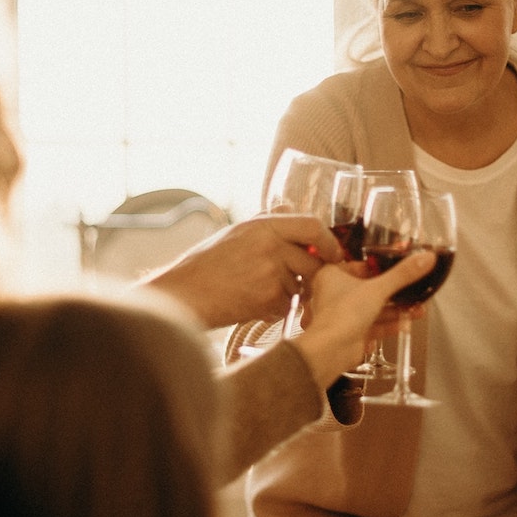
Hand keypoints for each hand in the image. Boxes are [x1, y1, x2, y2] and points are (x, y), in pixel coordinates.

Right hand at [144, 213, 342, 328]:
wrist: (184, 294)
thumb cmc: (205, 264)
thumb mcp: (235, 232)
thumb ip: (267, 220)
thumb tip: (290, 207)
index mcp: (263, 226)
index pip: (312, 226)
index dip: (328, 241)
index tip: (333, 252)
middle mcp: (270, 247)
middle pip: (313, 262)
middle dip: (310, 275)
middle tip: (298, 280)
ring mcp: (270, 274)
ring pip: (300, 287)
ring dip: (289, 293)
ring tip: (259, 290)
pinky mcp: (267, 299)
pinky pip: (287, 306)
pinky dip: (276, 309)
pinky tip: (253, 302)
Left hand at [291, 252, 435, 388]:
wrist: (331, 350)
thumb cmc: (341, 315)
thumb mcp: (378, 288)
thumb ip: (403, 274)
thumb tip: (426, 258)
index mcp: (332, 275)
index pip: (362, 266)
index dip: (383, 268)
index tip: (401, 267)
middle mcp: (336, 294)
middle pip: (371, 289)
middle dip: (396, 292)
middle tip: (415, 290)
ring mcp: (344, 314)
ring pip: (374, 308)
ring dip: (397, 310)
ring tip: (418, 309)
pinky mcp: (352, 332)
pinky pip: (374, 325)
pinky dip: (390, 324)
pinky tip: (406, 324)